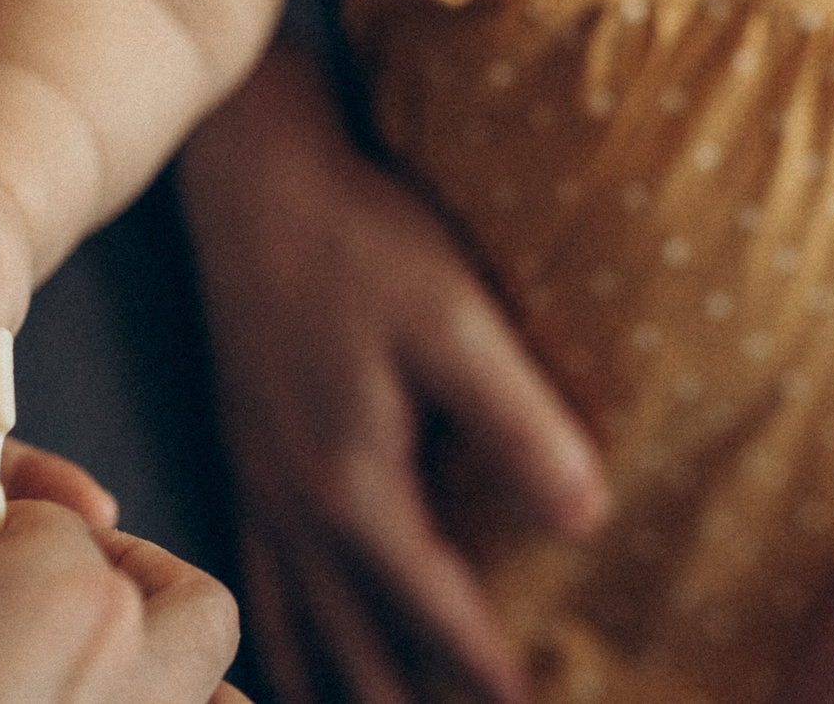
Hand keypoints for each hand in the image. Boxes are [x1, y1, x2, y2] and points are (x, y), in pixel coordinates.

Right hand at [178, 44, 611, 703]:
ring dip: (335, 680)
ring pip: (293, 624)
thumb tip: (587, 524)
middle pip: (349, 644)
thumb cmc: (360, 242)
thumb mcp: (456, 321)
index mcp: (352, 487)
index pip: (431, 608)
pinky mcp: (246, 453)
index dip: (486, 666)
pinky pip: (256, 578)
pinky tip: (292, 645)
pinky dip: (281, 632)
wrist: (254, 182)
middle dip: (400, 696)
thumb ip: (520, 424)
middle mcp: (296, 505)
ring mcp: (261, 483)